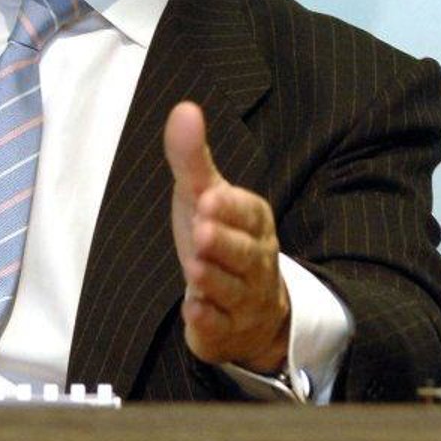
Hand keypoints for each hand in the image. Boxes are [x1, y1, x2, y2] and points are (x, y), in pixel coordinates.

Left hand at [164, 101, 289, 371]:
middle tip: (202, 231)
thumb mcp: (203, 193)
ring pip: (231, 291)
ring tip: (194, 267)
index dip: (230, 208)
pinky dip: (207, 321)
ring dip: (213, 279)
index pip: (250, 213)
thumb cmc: (218, 234)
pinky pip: (218, 329)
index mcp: (254, 223)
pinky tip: (193, 310)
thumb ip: (191, 156)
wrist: (245, 306)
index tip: (208, 197)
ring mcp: (243, 301)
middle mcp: (256, 263)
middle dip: (224, 244)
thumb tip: (185, 108)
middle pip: (244, 254)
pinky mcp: (224, 331)